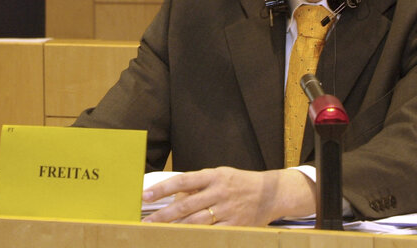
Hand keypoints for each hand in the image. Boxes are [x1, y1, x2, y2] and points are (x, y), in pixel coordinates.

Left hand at [141, 167, 315, 225]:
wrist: (270, 193)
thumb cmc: (240, 183)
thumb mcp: (220, 175)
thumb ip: (198, 183)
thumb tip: (176, 194)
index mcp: (214, 176)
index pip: (182, 180)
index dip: (162, 189)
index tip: (145, 196)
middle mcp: (219, 191)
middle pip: (186, 205)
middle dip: (163, 215)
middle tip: (146, 223)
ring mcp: (227, 209)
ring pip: (196, 221)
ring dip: (175, 228)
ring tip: (159, 234)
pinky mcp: (235, 225)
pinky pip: (212, 233)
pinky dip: (197, 238)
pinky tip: (184, 241)